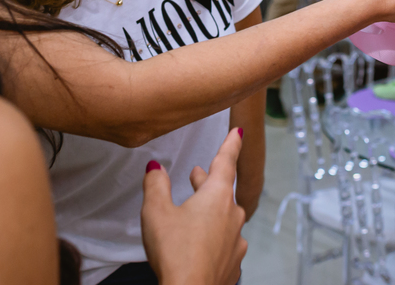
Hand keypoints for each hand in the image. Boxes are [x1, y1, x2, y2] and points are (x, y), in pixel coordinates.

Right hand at [142, 129, 246, 284]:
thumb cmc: (175, 252)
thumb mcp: (156, 213)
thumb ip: (156, 185)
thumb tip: (155, 167)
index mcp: (217, 197)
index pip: (226, 162)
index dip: (231, 144)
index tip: (239, 132)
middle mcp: (233, 215)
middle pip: (222, 191)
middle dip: (208, 181)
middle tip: (197, 174)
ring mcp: (236, 240)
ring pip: (224, 217)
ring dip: (211, 210)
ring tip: (197, 209)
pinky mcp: (233, 262)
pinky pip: (224, 242)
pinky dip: (213, 237)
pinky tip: (201, 243)